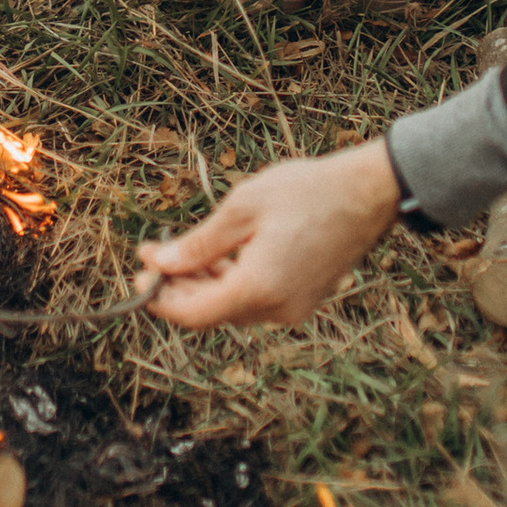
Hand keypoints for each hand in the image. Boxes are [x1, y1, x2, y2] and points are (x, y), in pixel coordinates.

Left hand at [139, 139, 401, 328]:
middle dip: (177, 287)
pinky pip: (256, 299)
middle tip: (152, 256)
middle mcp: (277, 309)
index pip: (194, 314)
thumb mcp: (242, 209)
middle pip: (211, 312)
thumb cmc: (305, 192)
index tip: (139, 275)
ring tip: (180, 250)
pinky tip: (216, 256)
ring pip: (232, 306)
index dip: (160, 299)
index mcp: (259, 289)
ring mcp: (293, 307)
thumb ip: (198, 244)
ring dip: (203, 283)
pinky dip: (231, 282)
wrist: (367, 192)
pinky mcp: (304, 298)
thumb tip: (160, 264)